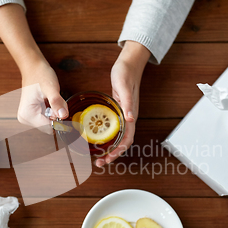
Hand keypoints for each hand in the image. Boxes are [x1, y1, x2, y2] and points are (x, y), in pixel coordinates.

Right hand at [0, 4, 67, 131]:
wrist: (33, 66)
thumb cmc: (40, 75)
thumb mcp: (51, 89)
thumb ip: (57, 103)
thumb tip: (63, 116)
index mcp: (27, 115)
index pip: (48, 127)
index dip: (58, 119)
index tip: (62, 107)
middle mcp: (24, 118)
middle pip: (48, 125)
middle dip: (56, 114)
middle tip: (54, 99)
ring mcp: (27, 117)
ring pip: (49, 122)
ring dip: (54, 112)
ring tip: (50, 98)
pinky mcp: (31, 114)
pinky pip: (46, 117)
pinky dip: (51, 110)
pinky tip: (48, 100)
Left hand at [95, 41, 149, 166]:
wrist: (128, 64)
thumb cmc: (126, 74)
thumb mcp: (124, 88)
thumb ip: (127, 103)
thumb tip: (131, 120)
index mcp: (130, 115)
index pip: (127, 140)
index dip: (118, 152)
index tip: (107, 159)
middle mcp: (128, 118)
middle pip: (122, 143)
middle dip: (112, 155)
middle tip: (99, 163)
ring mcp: (123, 115)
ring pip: (117, 138)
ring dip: (109, 148)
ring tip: (97, 156)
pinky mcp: (117, 111)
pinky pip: (113, 129)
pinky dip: (106, 137)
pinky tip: (97, 139)